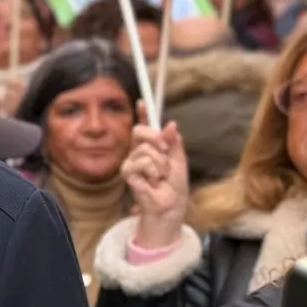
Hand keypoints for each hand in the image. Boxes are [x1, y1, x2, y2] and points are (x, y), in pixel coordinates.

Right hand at [122, 101, 189, 248]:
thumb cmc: (174, 185)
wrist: (171, 205)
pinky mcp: (128, 173)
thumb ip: (174, 142)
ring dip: (160, 162)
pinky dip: (153, 171)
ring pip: (144, 149)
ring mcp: (131, 162)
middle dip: (154, 137)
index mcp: (151, 147)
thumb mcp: (179, 159)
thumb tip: (171, 124)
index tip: (142, 102)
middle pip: (139, 131)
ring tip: (161, 175)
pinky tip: (153, 181)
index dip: (142, 114)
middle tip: (165, 150)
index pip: (144, 127)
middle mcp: (138, 152)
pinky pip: (141, 162)